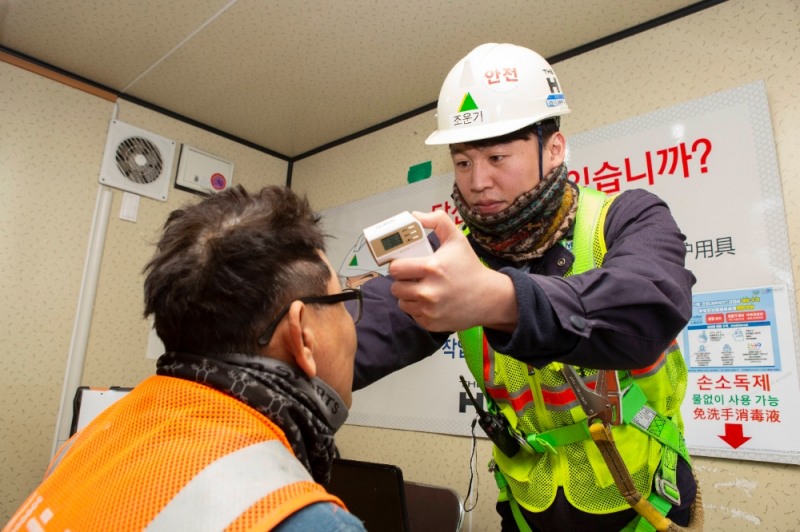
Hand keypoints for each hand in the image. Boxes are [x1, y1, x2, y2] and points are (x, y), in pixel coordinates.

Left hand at [387, 210, 517, 332]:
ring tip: (420, 289)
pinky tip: (429, 302)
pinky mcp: (431, 324)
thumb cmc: (469, 267)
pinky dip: (417, 309)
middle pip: (395, 287)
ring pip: (402, 302)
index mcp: (432, 268)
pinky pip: (413, 315)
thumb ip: (437, 220)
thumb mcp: (457, 239)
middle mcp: (428, 292)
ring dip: (407, 296)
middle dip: (402, 281)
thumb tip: (414, 216)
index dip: (397, 266)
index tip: (404, 265)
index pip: (396, 269)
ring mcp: (429, 310)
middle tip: (412, 277)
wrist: (488, 298)